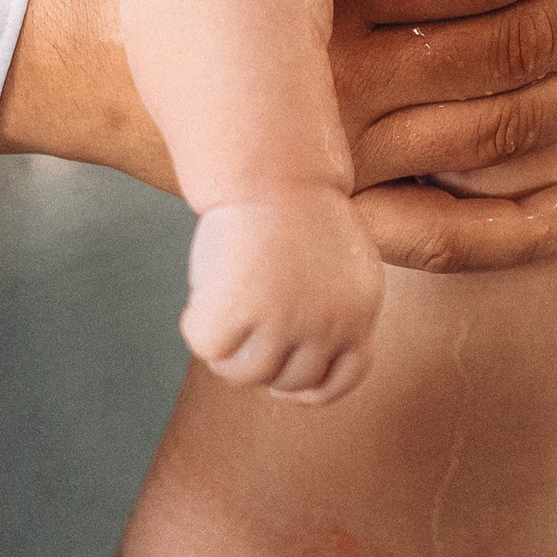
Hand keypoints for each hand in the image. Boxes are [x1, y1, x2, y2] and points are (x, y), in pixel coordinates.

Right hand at [182, 186, 384, 402]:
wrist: (274, 168)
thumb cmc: (297, 206)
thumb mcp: (339, 261)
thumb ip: (330, 311)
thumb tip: (294, 377)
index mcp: (359, 311)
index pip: (342, 379)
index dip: (307, 388)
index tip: (282, 383)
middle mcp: (329, 324)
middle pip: (285, 381)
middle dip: (259, 360)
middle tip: (241, 322)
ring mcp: (286, 321)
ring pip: (243, 374)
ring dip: (225, 349)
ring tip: (220, 306)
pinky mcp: (241, 310)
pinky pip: (209, 347)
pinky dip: (198, 326)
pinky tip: (203, 294)